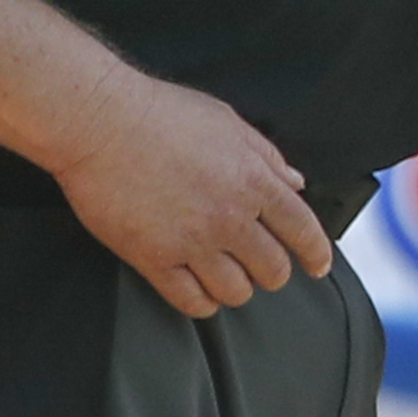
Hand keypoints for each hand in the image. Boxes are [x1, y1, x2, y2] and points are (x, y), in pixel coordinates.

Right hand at [52, 70, 332, 317]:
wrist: (99, 121)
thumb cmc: (160, 113)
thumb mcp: (227, 123)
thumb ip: (267, 157)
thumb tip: (296, 182)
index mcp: (254, 181)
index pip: (303, 230)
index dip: (316, 254)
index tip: (318, 266)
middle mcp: (230, 217)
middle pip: (273, 270)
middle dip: (271, 272)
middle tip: (258, 266)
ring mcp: (193, 241)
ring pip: (236, 292)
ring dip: (235, 288)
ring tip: (224, 276)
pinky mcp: (154, 258)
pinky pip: (191, 301)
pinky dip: (202, 303)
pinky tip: (198, 291)